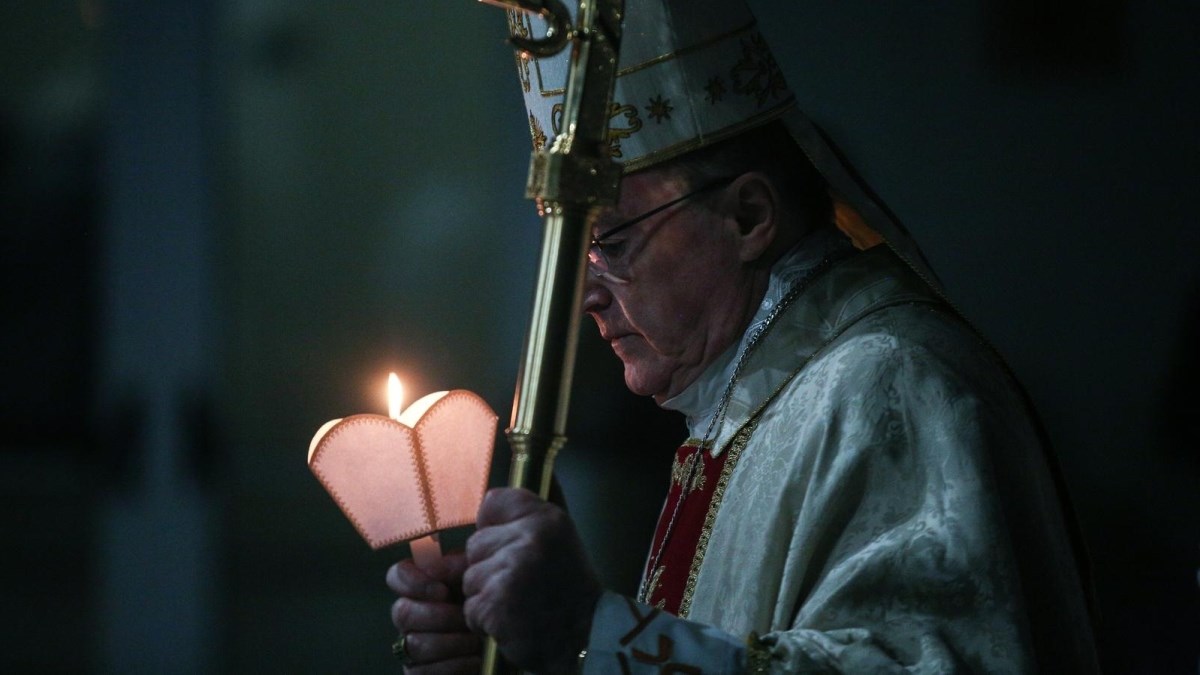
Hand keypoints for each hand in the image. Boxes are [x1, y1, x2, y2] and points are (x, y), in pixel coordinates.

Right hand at [387, 551, 481, 673]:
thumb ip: (458, 566)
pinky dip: (453, 665)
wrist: (508, 641)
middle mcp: (410, 616)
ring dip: (451, 643)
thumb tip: (432, 563)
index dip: (413, 582)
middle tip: (468, 619)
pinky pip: (421, 672)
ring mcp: (411, 647)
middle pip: (402, 613)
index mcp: (422, 588)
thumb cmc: (491, 605)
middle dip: (439, 617)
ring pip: (414, 644)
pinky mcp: (418, 672)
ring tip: (477, 641)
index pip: (397, 576)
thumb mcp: (481, 580)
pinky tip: (474, 659)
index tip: (442, 590)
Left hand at [463, 488, 603, 674]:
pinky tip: (512, 620)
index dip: (495, 527)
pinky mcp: (496, 603)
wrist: (587, 635)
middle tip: (521, 583)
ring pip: (470, 578)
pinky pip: (470, 608)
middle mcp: (530, 539)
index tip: (510, 545)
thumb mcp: (557, 541)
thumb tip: (475, 524)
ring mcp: (511, 571)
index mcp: (547, 519)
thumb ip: (521, 524)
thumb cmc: (568, 590)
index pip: (495, 502)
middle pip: (476, 544)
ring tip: (518, 602)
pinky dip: (485, 620)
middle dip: (489, 567)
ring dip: (486, 596)